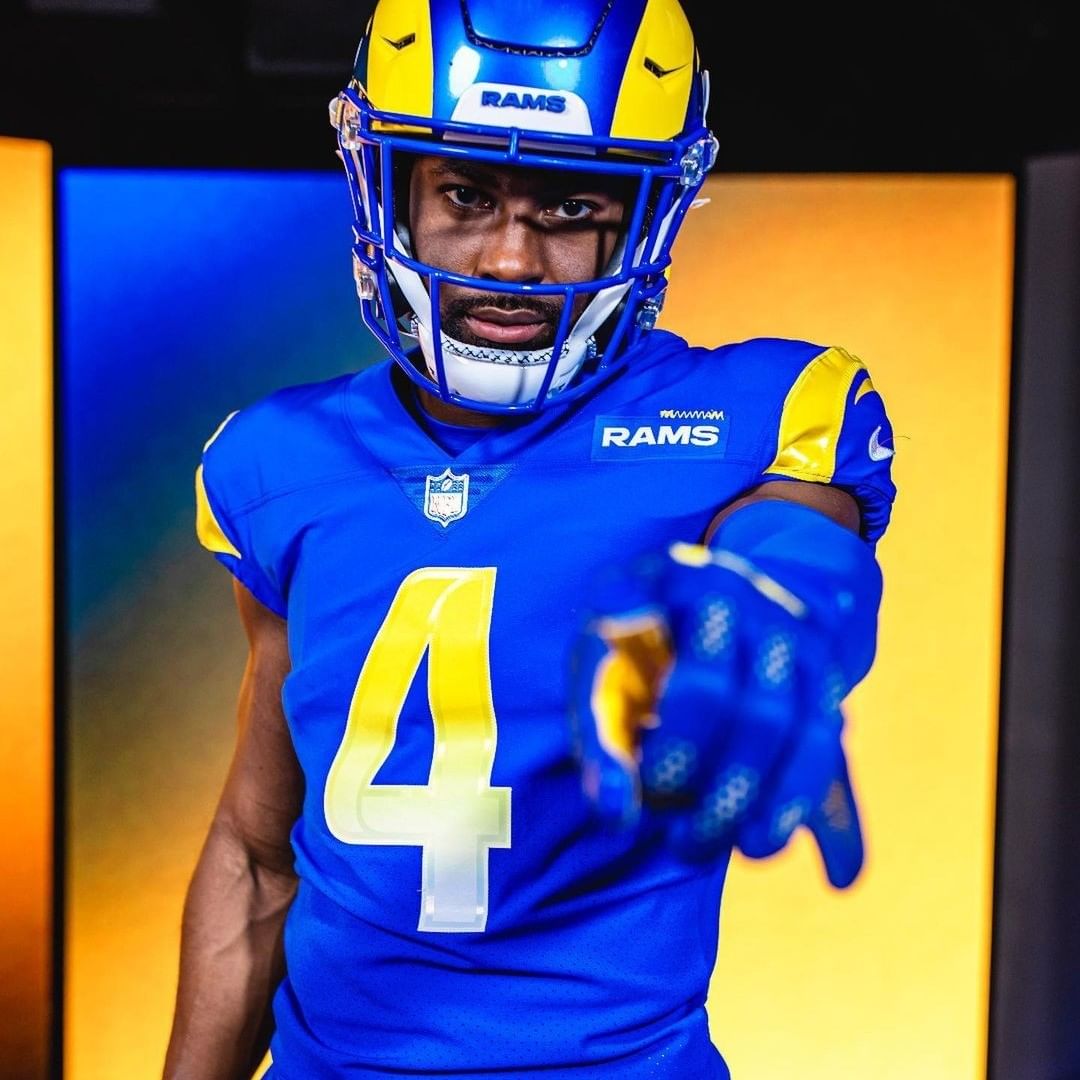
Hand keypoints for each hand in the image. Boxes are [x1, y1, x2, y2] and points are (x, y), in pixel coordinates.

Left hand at [569, 542, 863, 887]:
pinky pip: (832, 750)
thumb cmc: (633, 643)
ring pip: (808, 734)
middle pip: (760, 714)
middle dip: (729, 792)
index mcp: (687, 587)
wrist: (712, 590)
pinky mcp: (823, 678)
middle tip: (685, 846)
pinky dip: (834, 813)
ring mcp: (798, 638)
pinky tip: (839, 876)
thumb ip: (598, 737)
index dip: (682, 745)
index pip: (699, 680)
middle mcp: (756, 604)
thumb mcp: (599, 664)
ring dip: (782, 805)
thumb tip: (615, 815)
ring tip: (750, 852)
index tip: (652, 790)